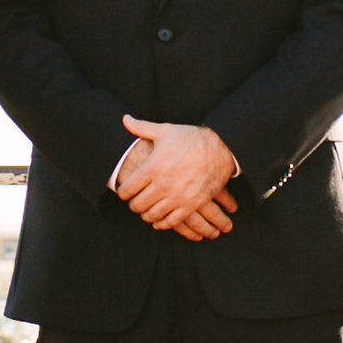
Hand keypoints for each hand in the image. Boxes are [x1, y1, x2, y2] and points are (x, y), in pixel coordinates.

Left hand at [115, 117, 239, 238]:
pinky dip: (162, 223)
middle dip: (133, 204)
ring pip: (152, 215)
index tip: (125, 191)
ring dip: (146, 214)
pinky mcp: (191, 204)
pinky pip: (171, 221)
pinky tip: (159, 219)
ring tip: (146, 210)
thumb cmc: (191, 139)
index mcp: (153, 166)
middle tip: (134, 202)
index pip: (127, 189)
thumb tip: (125, 119)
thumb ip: (141, 127)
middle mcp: (163, 184)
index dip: (123, 192)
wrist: (220, 148)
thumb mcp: (165, 131)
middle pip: (137, 204)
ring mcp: (178, 196)